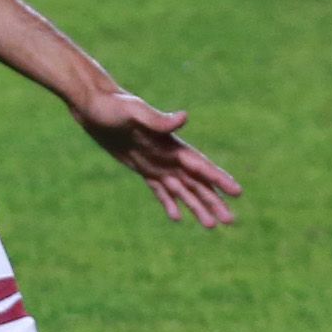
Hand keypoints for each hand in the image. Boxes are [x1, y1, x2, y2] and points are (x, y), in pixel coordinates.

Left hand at [71, 89, 242, 226]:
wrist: (93, 104)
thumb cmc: (114, 105)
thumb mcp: (135, 112)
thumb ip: (158, 120)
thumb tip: (184, 117)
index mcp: (172, 145)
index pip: (201, 166)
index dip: (219, 180)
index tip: (237, 193)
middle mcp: (169, 155)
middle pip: (197, 183)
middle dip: (214, 201)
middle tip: (230, 221)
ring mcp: (156, 162)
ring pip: (182, 190)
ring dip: (196, 206)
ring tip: (211, 226)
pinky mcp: (141, 167)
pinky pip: (159, 189)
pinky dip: (169, 202)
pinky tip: (177, 217)